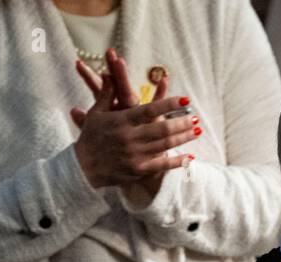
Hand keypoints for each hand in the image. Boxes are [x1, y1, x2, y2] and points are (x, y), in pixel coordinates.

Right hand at [71, 49, 197, 194]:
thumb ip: (107, 93)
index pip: (149, 109)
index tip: (185, 100)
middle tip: (195, 118)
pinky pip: (162, 166)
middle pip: (162, 128)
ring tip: (197, 131)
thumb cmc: (91, 136)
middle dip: (182, 123)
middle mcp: (129, 137)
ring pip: (165, 145)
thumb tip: (108, 71)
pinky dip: (178, 161)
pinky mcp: (138, 170)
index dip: (169, 104)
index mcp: (121, 120)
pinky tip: (191, 156)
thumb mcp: (97, 112)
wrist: (83, 167)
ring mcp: (135, 155)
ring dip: (184, 138)